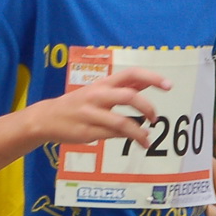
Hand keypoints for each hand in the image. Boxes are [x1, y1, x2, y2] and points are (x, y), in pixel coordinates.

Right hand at [27, 68, 168, 146]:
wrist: (46, 118)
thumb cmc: (78, 104)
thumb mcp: (99, 90)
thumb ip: (122, 88)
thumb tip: (148, 83)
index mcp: (103, 83)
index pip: (131, 75)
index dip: (152, 78)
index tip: (169, 86)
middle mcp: (98, 96)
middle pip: (129, 96)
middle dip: (147, 107)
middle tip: (155, 118)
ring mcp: (92, 114)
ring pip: (122, 122)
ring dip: (139, 132)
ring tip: (148, 139)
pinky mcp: (87, 131)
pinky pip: (112, 135)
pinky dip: (127, 138)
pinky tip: (137, 141)